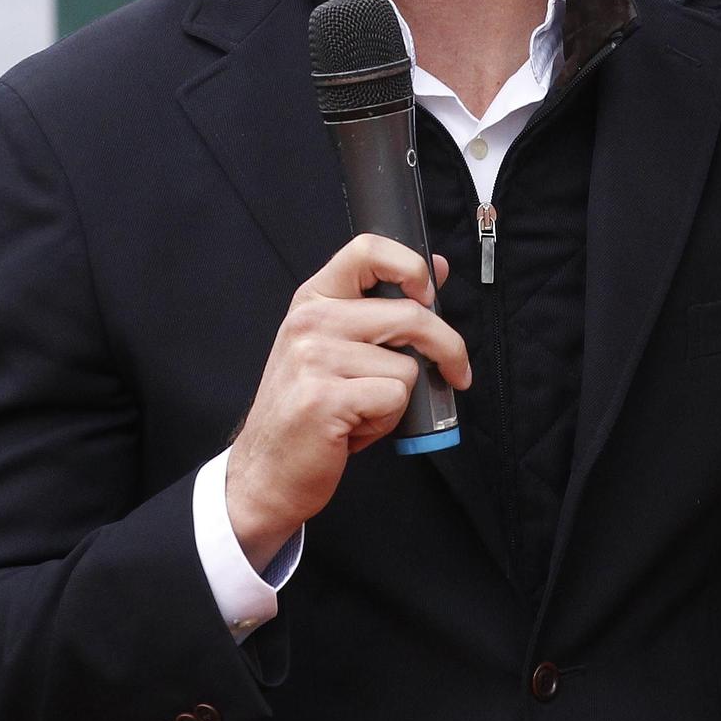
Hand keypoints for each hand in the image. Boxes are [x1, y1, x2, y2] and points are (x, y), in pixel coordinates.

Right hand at [226, 236, 469, 568]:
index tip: (430, 293)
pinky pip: (395, 398)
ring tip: (363, 409)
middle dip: (447, 349)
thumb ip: (384, 307)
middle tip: (454, 372)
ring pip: (407, 366)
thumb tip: (437, 267)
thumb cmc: (310, 408)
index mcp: (314, 299)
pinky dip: (388, 421)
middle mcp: (310, 321)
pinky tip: (354, 428)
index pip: (368, 249)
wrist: (266, 471)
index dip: (412, 266)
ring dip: (399, 398)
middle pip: (411, 314)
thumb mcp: (340, 346)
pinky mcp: (325, 398)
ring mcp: (314, 359)